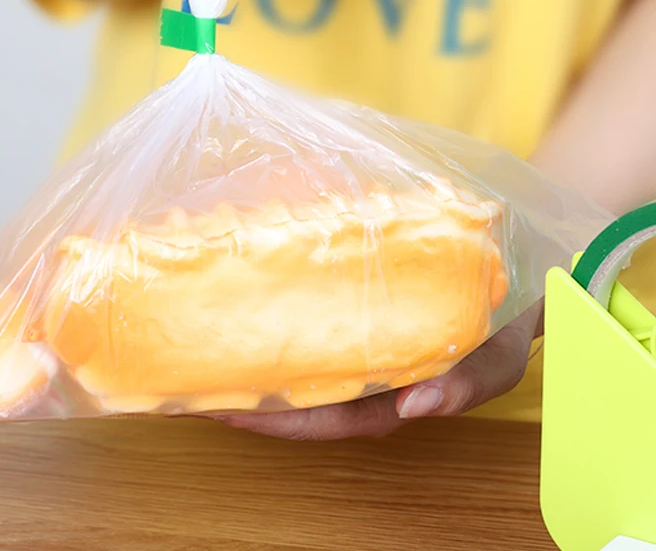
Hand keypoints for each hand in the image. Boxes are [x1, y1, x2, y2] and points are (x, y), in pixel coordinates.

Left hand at [218, 301, 542, 440]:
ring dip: (255, 362)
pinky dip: (279, 322)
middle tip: (194, 385)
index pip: (328, 419)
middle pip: (300, 397)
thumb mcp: (496, 361)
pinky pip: (311, 324)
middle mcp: (365, 378)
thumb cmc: (500, 327)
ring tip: (208, 350)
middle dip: (249, 398)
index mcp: (392, 398)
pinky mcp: (352, 315)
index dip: (280, 421)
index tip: (231, 412)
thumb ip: (463, 386)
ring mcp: (357, 347)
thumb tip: (414, 407)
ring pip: (300, 364)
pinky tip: (248, 306)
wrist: (508, 282)